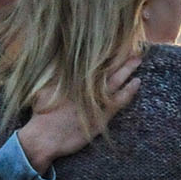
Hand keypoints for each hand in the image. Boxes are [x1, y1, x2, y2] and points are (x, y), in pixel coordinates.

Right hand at [16, 52, 142, 172]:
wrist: (45, 137)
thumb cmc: (42, 114)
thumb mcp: (44, 89)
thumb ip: (53, 75)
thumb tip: (57, 62)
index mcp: (74, 79)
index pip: (94, 61)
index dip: (106, 52)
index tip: (115, 42)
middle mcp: (86, 87)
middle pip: (107, 67)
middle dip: (120, 56)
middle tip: (133, 47)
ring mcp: (95, 100)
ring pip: (116, 80)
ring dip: (128, 69)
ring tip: (138, 59)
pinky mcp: (101, 115)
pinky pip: (119, 100)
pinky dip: (129, 91)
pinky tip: (137, 82)